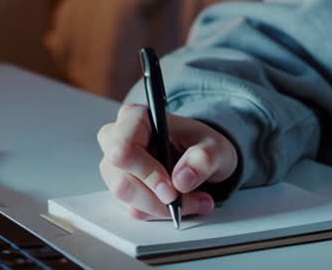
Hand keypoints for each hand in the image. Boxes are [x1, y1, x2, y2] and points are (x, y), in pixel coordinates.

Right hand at [96, 103, 237, 220]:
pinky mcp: (121, 187)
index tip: (171, 188)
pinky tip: (181, 204)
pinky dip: (160, 212)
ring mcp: (116, 166)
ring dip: (161, 207)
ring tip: (194, 201)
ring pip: (126, 199)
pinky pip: (134, 209)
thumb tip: (182, 179)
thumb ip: (204, 159)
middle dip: (156, 198)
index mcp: (135, 118)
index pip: (124, 149)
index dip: (146, 172)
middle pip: (122, 180)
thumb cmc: (202, 145)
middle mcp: (117, 139)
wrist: (202, 158)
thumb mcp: (216, 147)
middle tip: (184, 199)